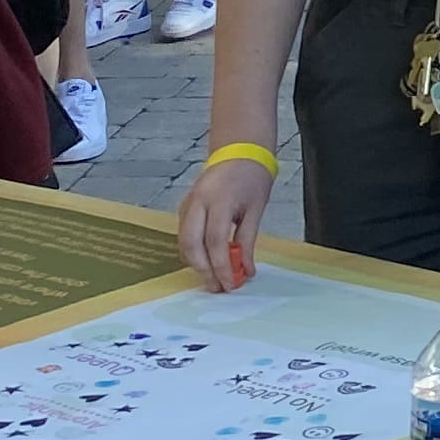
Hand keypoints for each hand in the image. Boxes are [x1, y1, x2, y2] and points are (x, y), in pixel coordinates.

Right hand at [180, 151, 274, 289]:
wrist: (239, 151)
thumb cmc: (251, 178)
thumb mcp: (256, 209)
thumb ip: (247, 240)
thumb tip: (246, 271)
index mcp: (219, 200)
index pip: (215, 241)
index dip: (221, 266)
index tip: (230, 285)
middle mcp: (198, 202)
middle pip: (191, 244)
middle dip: (203, 270)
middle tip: (217, 287)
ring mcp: (188, 203)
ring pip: (183, 242)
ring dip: (196, 263)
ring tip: (214, 278)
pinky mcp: (184, 206)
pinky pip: (184, 234)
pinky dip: (193, 251)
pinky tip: (207, 261)